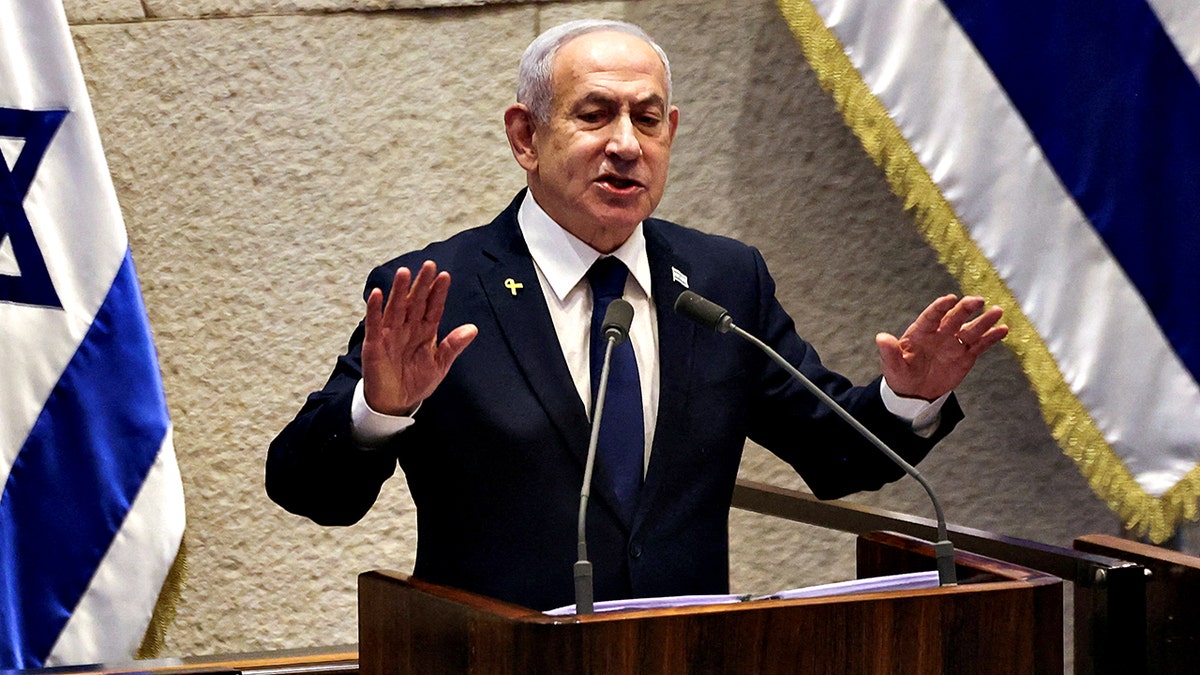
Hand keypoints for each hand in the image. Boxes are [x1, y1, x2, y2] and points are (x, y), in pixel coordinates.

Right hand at [361, 260, 477, 415]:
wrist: (396, 402)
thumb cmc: (416, 381)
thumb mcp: (439, 365)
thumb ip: (453, 346)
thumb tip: (472, 329)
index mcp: (425, 331)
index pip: (432, 308)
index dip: (438, 293)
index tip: (445, 276)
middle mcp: (408, 328)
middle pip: (415, 302)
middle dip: (421, 284)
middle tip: (429, 265)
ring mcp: (390, 334)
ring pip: (395, 307)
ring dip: (399, 291)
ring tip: (404, 273)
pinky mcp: (374, 344)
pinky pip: (374, 323)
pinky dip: (374, 309)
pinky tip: (377, 294)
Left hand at [875, 294, 1006, 400]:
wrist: (914, 392)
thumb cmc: (901, 375)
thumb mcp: (892, 366)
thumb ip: (888, 352)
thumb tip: (881, 338)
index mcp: (920, 332)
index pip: (931, 316)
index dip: (940, 307)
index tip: (950, 299)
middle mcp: (940, 334)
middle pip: (954, 318)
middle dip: (965, 309)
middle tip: (977, 301)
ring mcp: (954, 344)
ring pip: (971, 329)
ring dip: (983, 321)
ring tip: (997, 312)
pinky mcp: (965, 355)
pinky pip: (980, 344)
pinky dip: (991, 337)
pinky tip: (1002, 330)